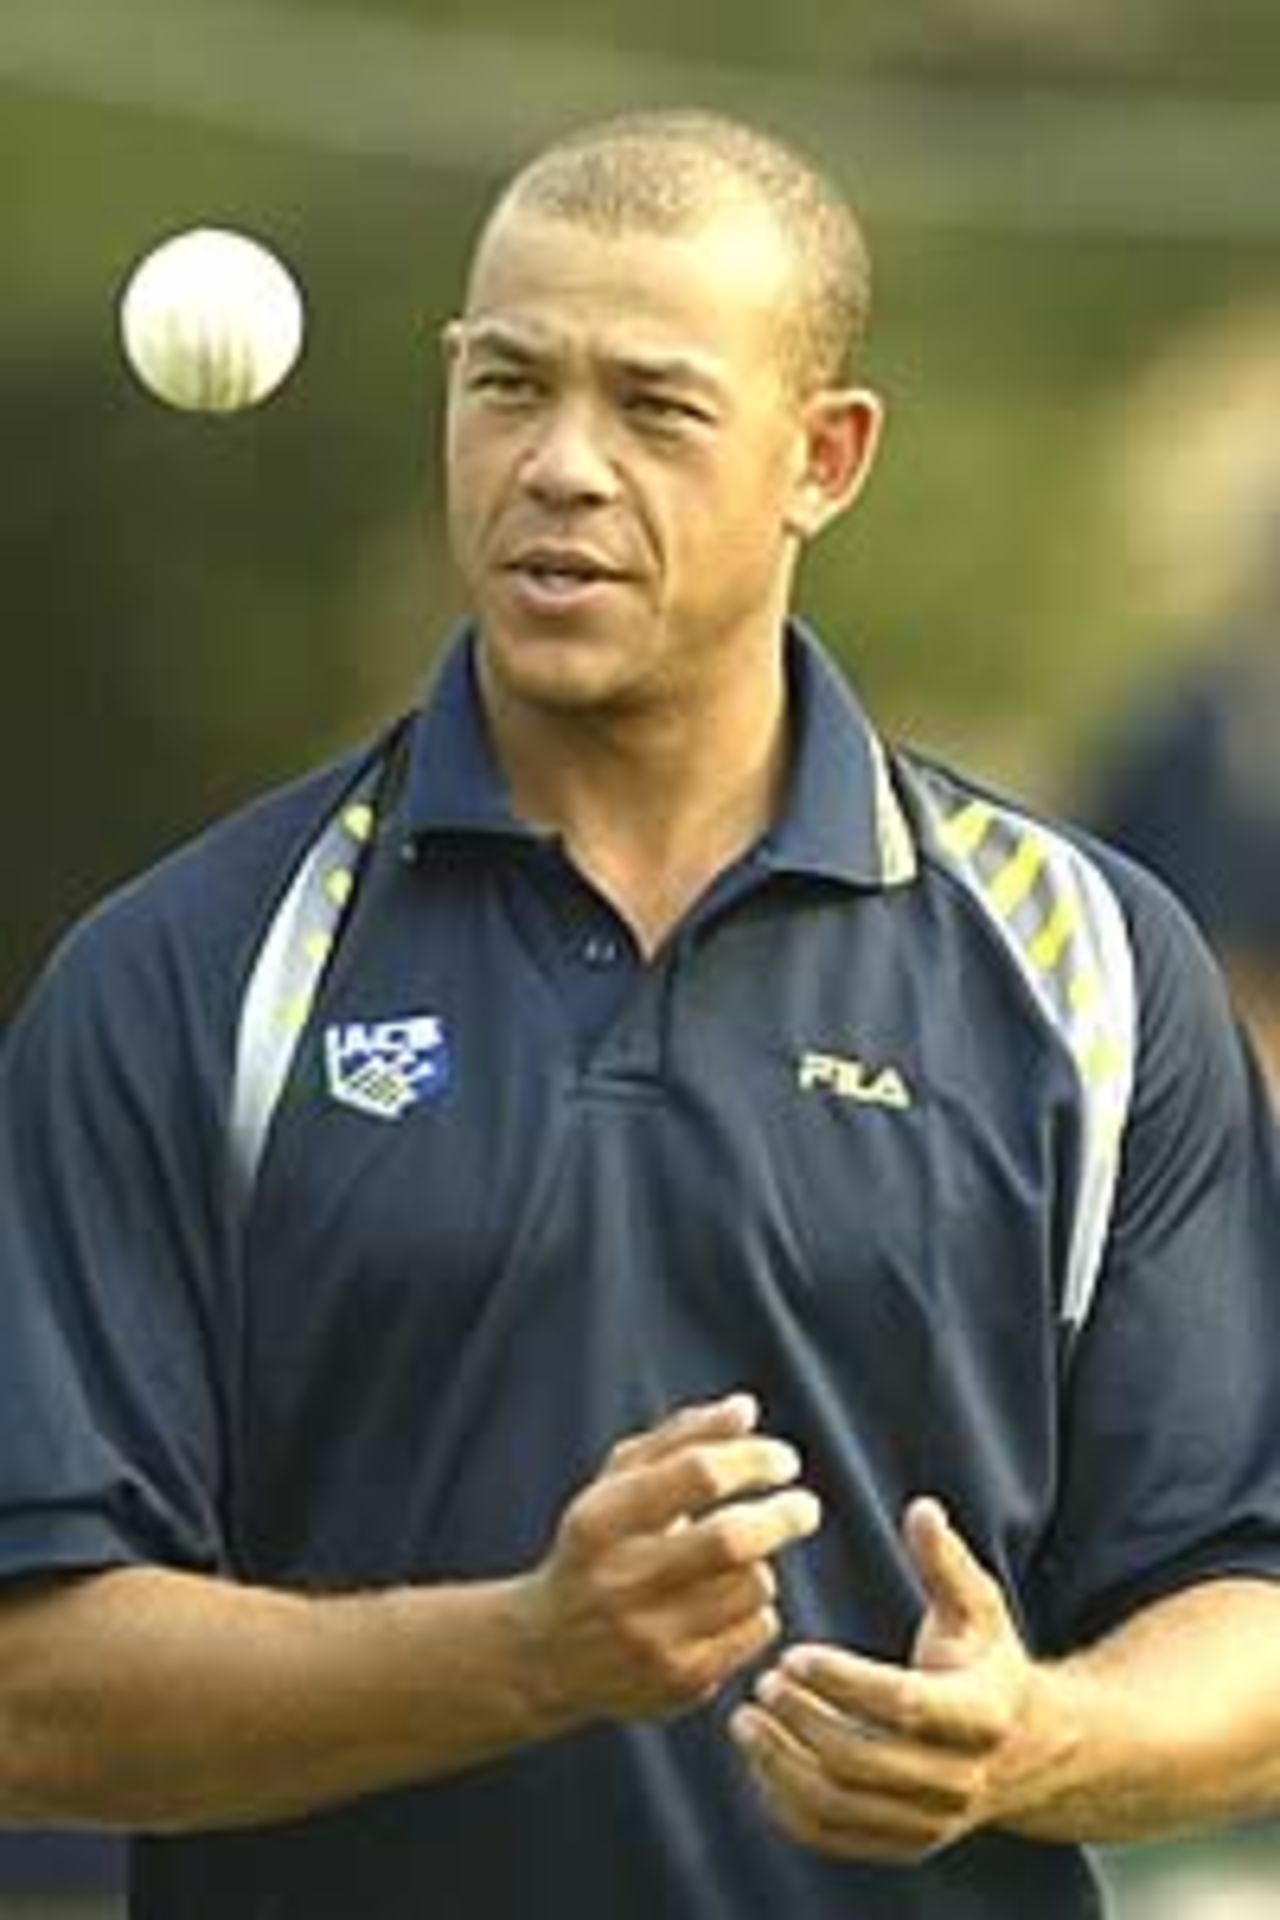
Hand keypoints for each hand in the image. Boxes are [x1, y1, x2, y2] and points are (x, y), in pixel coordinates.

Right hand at [520, 1394, 821, 1724]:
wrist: (546, 1653)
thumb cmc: (596, 1547)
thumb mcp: (618, 1484)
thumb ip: (680, 1439)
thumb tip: (746, 1409)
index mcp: (601, 1520)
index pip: (696, 1475)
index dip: (752, 1460)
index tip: (784, 1460)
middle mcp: (620, 1582)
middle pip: (732, 1540)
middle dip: (782, 1516)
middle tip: (806, 1507)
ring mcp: (651, 1639)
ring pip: (753, 1585)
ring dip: (761, 1565)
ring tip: (737, 1563)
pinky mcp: (680, 1682)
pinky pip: (757, 1631)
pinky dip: (756, 1609)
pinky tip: (725, 1606)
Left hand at [730, 1497, 1034, 1862]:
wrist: (1028, 1747)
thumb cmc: (988, 1660)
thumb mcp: (978, 1606)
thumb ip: (946, 1561)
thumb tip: (922, 1508)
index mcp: (981, 1714)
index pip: (904, 1705)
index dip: (843, 1680)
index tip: (793, 1651)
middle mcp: (960, 1779)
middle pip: (864, 1762)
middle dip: (803, 1721)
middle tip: (763, 1682)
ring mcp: (932, 1823)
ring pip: (842, 1807)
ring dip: (783, 1765)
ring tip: (746, 1718)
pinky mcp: (905, 1845)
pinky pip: (835, 1837)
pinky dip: (788, 1807)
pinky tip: (761, 1760)